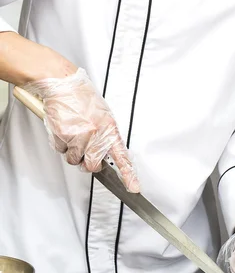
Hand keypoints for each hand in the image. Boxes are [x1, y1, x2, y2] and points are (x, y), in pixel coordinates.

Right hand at [23, 67, 138, 192]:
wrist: (63, 84)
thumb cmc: (82, 97)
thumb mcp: (102, 114)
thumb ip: (104, 133)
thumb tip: (104, 150)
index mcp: (109, 128)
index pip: (122, 156)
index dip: (128, 174)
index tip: (134, 188)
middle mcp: (96, 134)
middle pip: (93, 166)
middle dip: (87, 162)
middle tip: (83, 148)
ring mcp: (79, 136)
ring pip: (75, 160)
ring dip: (72, 151)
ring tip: (72, 132)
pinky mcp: (64, 136)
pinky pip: (62, 151)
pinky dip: (61, 144)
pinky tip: (64, 128)